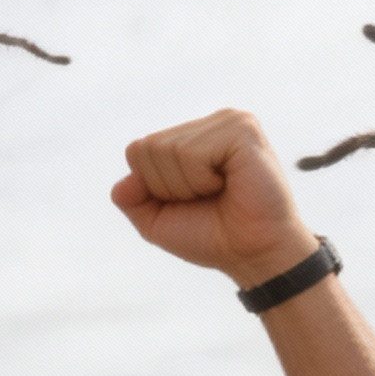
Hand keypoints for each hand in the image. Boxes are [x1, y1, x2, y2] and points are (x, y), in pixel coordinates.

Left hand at [112, 109, 317, 288]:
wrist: (252, 254)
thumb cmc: (212, 236)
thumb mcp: (158, 222)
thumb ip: (132, 200)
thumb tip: (122, 184)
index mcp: (190, 138)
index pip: (137, 150)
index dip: (153, 187)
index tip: (188, 201)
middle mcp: (209, 124)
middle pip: (148, 148)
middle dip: (168, 186)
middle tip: (206, 197)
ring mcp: (228, 122)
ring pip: (168, 150)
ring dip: (188, 186)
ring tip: (219, 191)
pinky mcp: (242, 129)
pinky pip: (191, 153)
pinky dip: (202, 180)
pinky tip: (229, 183)